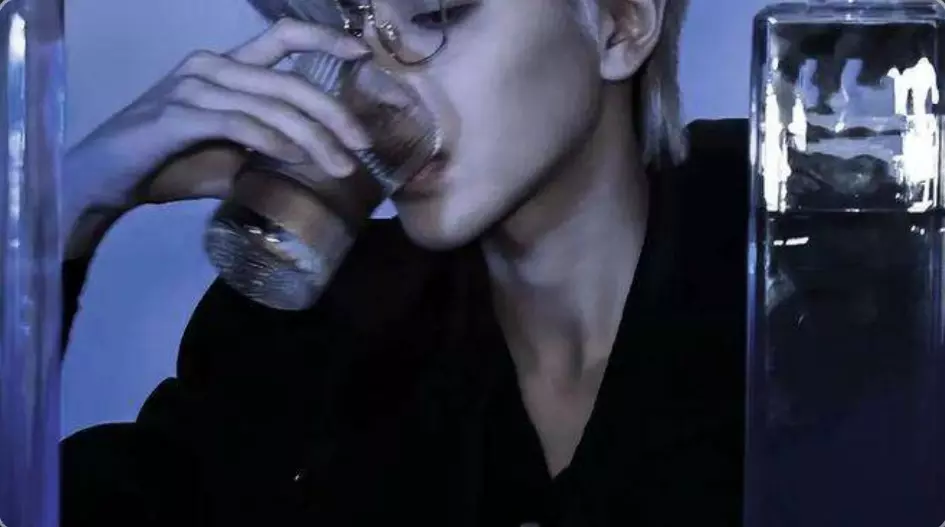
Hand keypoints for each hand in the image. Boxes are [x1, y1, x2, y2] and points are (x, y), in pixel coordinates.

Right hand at [66, 18, 373, 214]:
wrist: (106, 181)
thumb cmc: (171, 164)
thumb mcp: (231, 153)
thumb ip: (268, 147)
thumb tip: (315, 161)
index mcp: (226, 66)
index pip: (282, 37)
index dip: (324, 38)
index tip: (363, 53)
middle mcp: (211, 66)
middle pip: (288, 80)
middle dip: (333, 112)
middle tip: (363, 144)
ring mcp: (192, 87)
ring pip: (270, 104)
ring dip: (313, 138)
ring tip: (341, 167)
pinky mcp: (177, 115)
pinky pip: (238, 122)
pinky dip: (271, 140)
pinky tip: (294, 157)